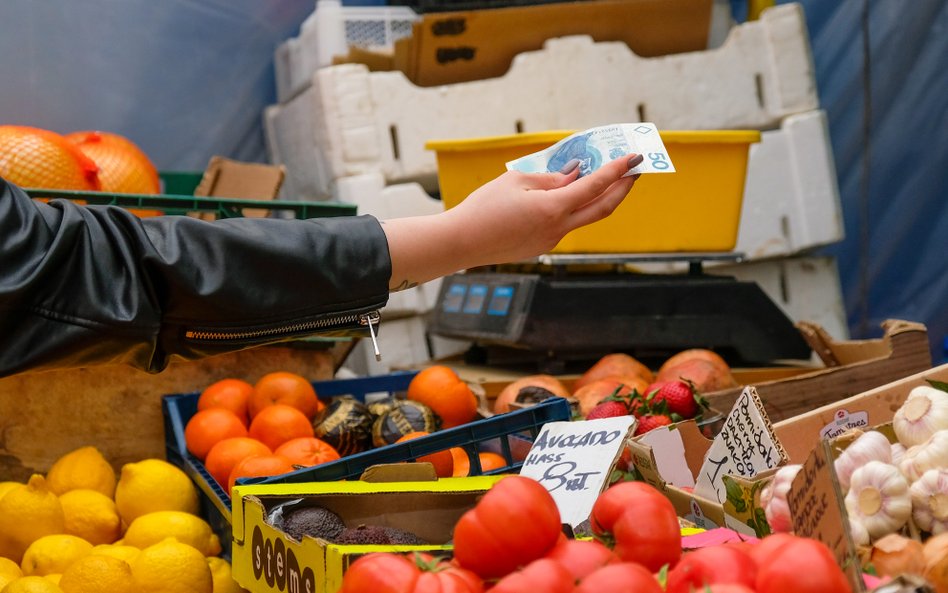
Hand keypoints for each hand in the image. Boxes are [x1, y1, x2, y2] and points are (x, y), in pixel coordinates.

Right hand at [445, 153, 643, 263]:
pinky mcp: (541, 246)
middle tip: (634, 171)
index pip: (595, 186)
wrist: (461, 242)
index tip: (633, 157)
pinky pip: (563, 224)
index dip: (617, 170)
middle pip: (603, 209)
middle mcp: (558, 228)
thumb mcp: (516, 180)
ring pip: (582, 216)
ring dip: (594, 197)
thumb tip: (575, 175)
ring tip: (598, 176)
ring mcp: (551, 241)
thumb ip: (550, 177)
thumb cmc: (484, 208)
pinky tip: (562, 195)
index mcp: (553, 208)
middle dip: (622, 188)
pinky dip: (570, 207)